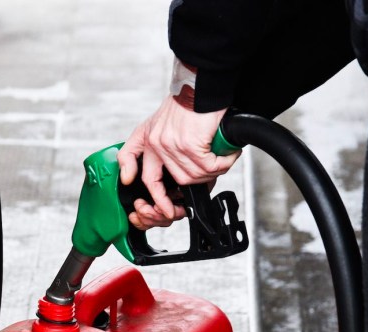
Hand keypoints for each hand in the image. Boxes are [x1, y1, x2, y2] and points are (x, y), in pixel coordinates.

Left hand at [117, 95, 240, 228]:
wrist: (200, 85)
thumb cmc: (185, 103)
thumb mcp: (157, 124)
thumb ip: (149, 149)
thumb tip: (140, 177)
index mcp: (147, 141)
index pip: (147, 178)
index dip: (158, 199)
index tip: (168, 210)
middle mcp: (156, 144)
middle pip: (178, 181)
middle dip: (197, 183)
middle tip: (211, 176)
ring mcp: (172, 145)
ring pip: (194, 175)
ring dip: (213, 171)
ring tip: (221, 158)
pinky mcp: (190, 143)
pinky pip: (209, 166)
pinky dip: (222, 163)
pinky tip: (227, 154)